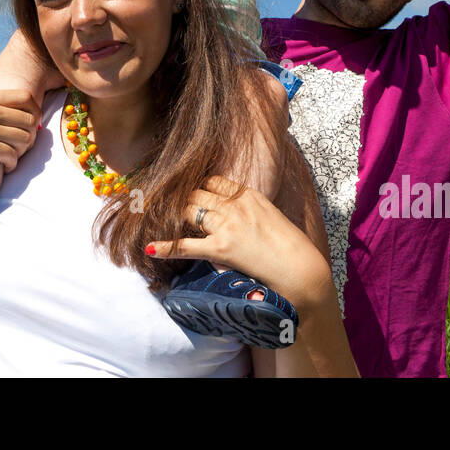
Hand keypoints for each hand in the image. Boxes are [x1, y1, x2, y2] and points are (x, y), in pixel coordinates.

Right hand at [0, 64, 40, 172]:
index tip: (32, 123)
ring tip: (14, 154)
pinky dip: (11, 163)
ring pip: (24, 139)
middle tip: (24, 143)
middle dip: (31, 134)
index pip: (25, 97)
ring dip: (22, 150)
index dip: (35, 110)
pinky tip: (4, 164)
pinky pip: (11, 156)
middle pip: (29, 120)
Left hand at [145, 176, 332, 311]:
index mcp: (248, 194)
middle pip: (196, 193)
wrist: (299, 268)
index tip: (189, 192)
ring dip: (174, 217)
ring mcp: (226, 225)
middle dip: (182, 199)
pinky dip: (167, 247)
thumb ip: (247, 207)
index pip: (213, 180)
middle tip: (167, 205)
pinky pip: (186, 245)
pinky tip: (150, 248)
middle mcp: (234, 205)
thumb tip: (228, 209)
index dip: (198, 187)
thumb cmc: (289, 245)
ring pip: (189, 211)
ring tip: (158, 218)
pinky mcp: (221, 248)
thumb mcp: (269, 214)